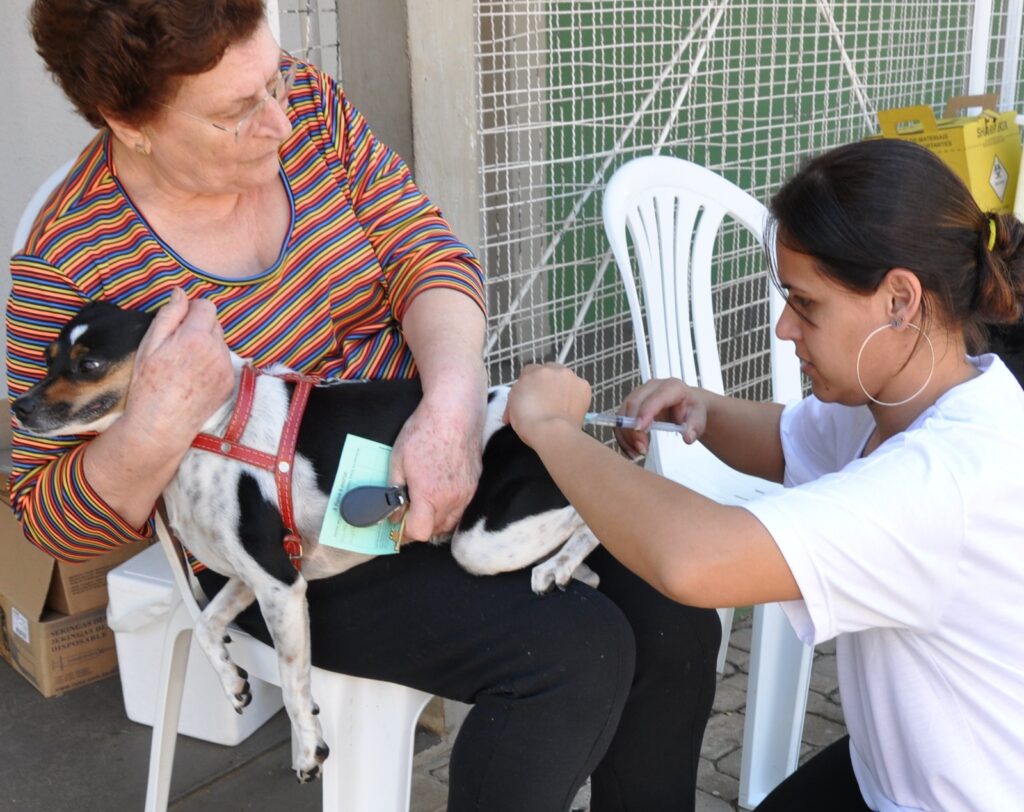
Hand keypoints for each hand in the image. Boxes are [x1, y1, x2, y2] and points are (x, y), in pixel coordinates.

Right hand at [120, 289, 234, 456]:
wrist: (161, 425)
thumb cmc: (148, 384)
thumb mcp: (150, 345)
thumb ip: (169, 315)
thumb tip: (180, 293)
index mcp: (197, 337)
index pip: (206, 306)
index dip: (191, 311)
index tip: (179, 323)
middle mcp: (217, 350)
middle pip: (215, 324)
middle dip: (198, 328)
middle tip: (176, 347)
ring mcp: (226, 368)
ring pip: (220, 343)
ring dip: (206, 345)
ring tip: (184, 365)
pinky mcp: (230, 383)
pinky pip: (223, 362)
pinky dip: (212, 363)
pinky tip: (193, 377)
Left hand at [389, 389, 483, 541]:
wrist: (454, 413)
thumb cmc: (423, 432)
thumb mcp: (397, 460)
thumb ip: (394, 491)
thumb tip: (393, 513)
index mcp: (430, 495)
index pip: (418, 533)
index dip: (404, 533)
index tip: (396, 526)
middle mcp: (451, 499)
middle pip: (434, 531)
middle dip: (418, 527)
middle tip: (406, 514)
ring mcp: (466, 493)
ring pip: (449, 523)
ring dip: (434, 521)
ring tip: (422, 506)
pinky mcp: (474, 485)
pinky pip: (460, 509)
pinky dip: (448, 510)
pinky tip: (437, 495)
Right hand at [505, 363, 591, 446]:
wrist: (552, 432)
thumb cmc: (530, 423)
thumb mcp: (513, 403)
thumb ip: (520, 390)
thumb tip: (526, 392)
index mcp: (531, 372)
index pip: (530, 371)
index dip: (531, 385)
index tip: (533, 395)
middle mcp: (551, 369)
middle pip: (548, 372)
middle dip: (547, 383)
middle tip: (545, 401)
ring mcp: (569, 376)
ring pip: (564, 379)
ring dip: (561, 388)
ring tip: (558, 407)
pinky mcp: (583, 386)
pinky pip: (578, 388)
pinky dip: (575, 396)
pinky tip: (568, 408)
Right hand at [615, 378, 706, 457]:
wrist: (687, 406)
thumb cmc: (692, 410)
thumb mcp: (699, 419)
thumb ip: (694, 427)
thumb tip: (687, 437)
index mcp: (671, 387)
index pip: (654, 398)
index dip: (645, 412)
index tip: (640, 429)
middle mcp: (652, 387)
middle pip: (633, 404)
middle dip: (633, 428)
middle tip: (642, 449)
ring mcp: (639, 394)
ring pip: (622, 412)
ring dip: (625, 435)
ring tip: (637, 453)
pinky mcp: (631, 405)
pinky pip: (620, 420)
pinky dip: (622, 436)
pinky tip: (631, 449)